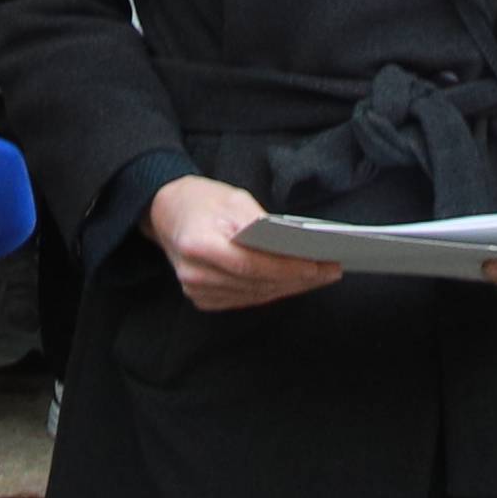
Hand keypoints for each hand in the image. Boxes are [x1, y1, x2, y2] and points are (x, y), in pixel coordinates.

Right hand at [151, 175, 339, 311]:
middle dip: (298, 279)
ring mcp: (197, 290)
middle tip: (330, 271)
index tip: (319, 265)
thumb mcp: (232, 198)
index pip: (251, 265)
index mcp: (199, 245)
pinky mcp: (202, 298)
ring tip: (319, 277)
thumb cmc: (201, 200)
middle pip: (257, 284)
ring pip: (255, 295)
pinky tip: (294, 282)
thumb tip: (293, 245)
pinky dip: (272, 291)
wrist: (166, 212)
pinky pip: (245, 299)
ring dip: (290, 288)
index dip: (288, 268)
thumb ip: (259, 223)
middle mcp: (195, 274)